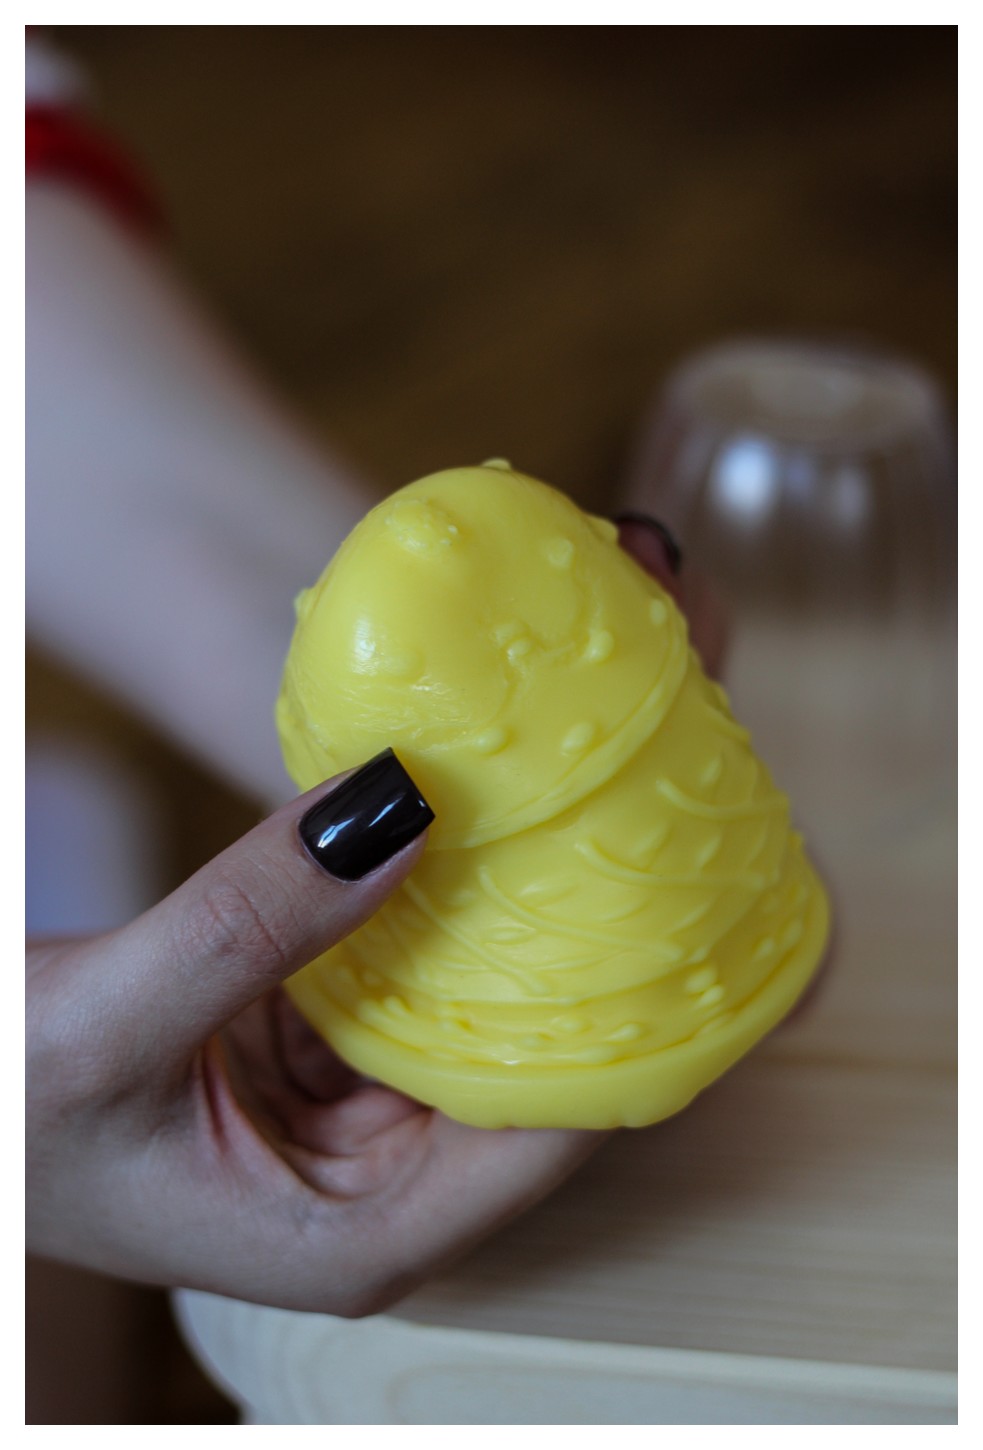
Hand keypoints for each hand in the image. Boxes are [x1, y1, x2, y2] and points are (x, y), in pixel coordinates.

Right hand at [26, 521, 719, 1317]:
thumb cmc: (5, 1115)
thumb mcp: (112, 1023)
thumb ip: (254, 917)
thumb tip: (402, 806)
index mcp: (361, 1233)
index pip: (554, 1135)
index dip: (642, 1031)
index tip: (716, 924)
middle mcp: (376, 1186)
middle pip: (530, 1071)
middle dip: (594, 967)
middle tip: (670, 848)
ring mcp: (349, 1117)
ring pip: (471, 1013)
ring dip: (516, 928)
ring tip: (595, 821)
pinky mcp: (314, 1052)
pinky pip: (406, 976)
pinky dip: (435, 910)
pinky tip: (474, 831)